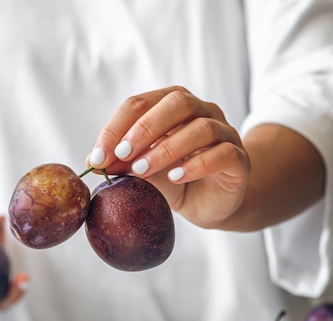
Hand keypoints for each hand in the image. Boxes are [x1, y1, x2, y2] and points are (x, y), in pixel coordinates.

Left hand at [88, 85, 249, 228]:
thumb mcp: (142, 172)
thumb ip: (122, 163)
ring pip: (201, 128)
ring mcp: (225, 132)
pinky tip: (175, 177)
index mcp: (172, 105)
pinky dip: (196, 164)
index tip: (98, 156)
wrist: (209, 204)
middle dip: (145, 128)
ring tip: (143, 170)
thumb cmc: (173, 180)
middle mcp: (202, 111)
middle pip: (177, 103)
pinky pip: (222, 154)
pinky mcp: (239, 159)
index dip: (116, 127)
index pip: (140, 103)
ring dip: (167, 148)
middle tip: (122, 154)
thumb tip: (93, 161)